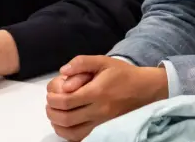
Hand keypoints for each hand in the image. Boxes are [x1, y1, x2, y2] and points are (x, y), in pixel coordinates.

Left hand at [46, 56, 167, 141]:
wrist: (144, 89)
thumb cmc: (122, 73)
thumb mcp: (103, 61)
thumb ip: (81, 62)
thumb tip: (63, 71)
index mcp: (97, 92)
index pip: (67, 101)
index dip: (53, 99)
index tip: (50, 93)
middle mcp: (99, 110)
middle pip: (66, 118)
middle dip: (52, 111)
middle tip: (50, 103)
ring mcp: (102, 123)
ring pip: (72, 132)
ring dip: (58, 124)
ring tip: (55, 113)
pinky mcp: (104, 129)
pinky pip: (82, 138)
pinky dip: (69, 133)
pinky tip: (66, 123)